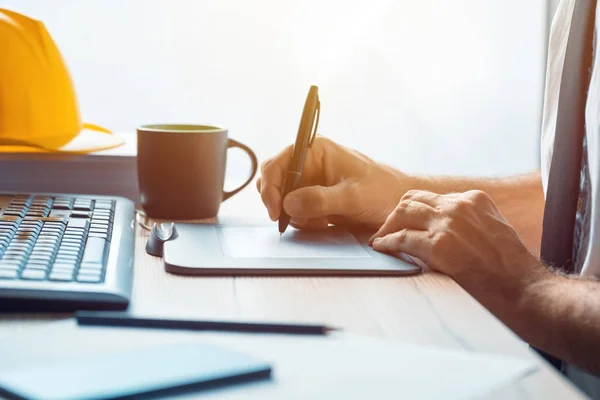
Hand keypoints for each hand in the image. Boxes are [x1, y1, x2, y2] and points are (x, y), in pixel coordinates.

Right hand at [256, 136, 411, 229]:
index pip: (277, 163)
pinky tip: (324, 223)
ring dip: (295, 215)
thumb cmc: (383, 192)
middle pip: (274, 182)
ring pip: (283, 200)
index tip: (276, 210)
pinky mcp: (313, 199)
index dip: (270, 186)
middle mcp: (308, 163)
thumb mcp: (353, 197)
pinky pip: (295, 212)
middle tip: (292, 220)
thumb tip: (288, 204)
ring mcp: (310, 182)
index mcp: (315, 150)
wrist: (399, 205)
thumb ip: (320, 200)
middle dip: (280, 203)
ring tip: (320, 221)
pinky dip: (304, 221)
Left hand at [369, 189, 542, 286]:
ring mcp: (448, 224)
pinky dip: (387, 243)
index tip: (404, 221)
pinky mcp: (439, 245)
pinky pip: (401, 239)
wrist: (525, 290)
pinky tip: (381, 248)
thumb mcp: (493, 230)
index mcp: (474, 199)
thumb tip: (438, 227)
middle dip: (396, 216)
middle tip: (386, 231)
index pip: (431, 197)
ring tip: (381, 240)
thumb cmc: (512, 269)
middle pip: (412, 200)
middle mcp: (459, 205)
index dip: (413, 210)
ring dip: (387, 227)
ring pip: (402, 214)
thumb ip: (468, 222)